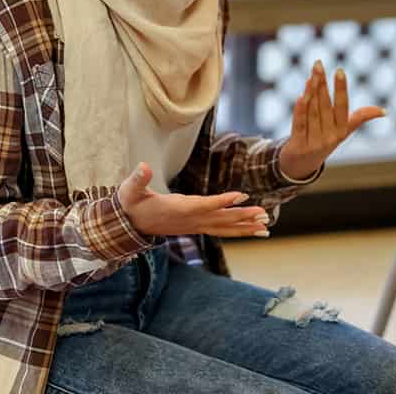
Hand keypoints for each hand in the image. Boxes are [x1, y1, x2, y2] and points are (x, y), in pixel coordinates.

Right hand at [117, 162, 270, 237]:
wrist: (129, 225)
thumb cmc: (131, 204)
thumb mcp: (130, 189)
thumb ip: (138, 179)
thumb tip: (143, 166)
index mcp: (178, 209)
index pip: (204, 205)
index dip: (223, 201)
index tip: (241, 196)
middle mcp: (190, 220)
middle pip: (220, 220)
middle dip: (243, 218)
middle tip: (265, 215)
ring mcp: (193, 225)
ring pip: (223, 228)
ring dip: (244, 227)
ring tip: (265, 226)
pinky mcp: (194, 226)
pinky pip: (219, 230)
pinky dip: (235, 229)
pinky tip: (248, 228)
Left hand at [280, 61, 385, 180]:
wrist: (302, 163)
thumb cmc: (324, 140)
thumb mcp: (343, 131)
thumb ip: (359, 118)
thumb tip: (383, 111)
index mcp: (341, 130)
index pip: (343, 106)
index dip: (341, 89)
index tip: (339, 70)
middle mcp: (330, 136)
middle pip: (325, 106)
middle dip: (322, 84)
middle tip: (318, 64)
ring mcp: (314, 141)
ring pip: (312, 113)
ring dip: (311, 93)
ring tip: (311, 75)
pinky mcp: (298, 145)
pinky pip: (300, 124)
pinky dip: (300, 111)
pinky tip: (301, 96)